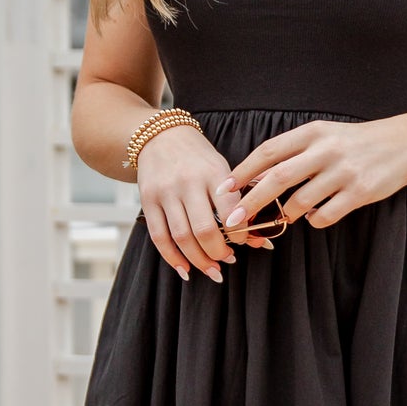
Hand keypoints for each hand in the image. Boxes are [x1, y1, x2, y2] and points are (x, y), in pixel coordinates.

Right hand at [136, 127, 273, 282]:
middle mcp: (188, 182)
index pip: (230, 210)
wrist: (161, 136)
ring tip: (211, 269)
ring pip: (181, 237)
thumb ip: (239, 202)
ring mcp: (165, 192)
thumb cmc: (199, 158)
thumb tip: (258, 240)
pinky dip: (172, 257)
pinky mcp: (148, 200)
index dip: (239, 234)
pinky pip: (159, 236)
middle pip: (204, 230)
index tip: (244, 242)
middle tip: (227, 260)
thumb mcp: (222, 170)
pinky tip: (185, 269)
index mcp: (213, 172)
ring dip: (198, 260)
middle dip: (218, 253)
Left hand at [223, 116, 406, 233]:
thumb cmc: (358, 141)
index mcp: (312, 133)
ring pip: (299, 202)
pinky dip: (314, 220)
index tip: (225, 189)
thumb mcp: (326, 135)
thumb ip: (296, 152)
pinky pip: (324, 216)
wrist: (406, 143)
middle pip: (277, 179)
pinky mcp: (360, 192)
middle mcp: (326, 150)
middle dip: (251, 203)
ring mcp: (343, 172)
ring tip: (287, 216)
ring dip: (287, 214)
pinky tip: (316, 216)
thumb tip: (259, 179)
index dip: (243, 172)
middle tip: (233, 221)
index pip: (268, 152)